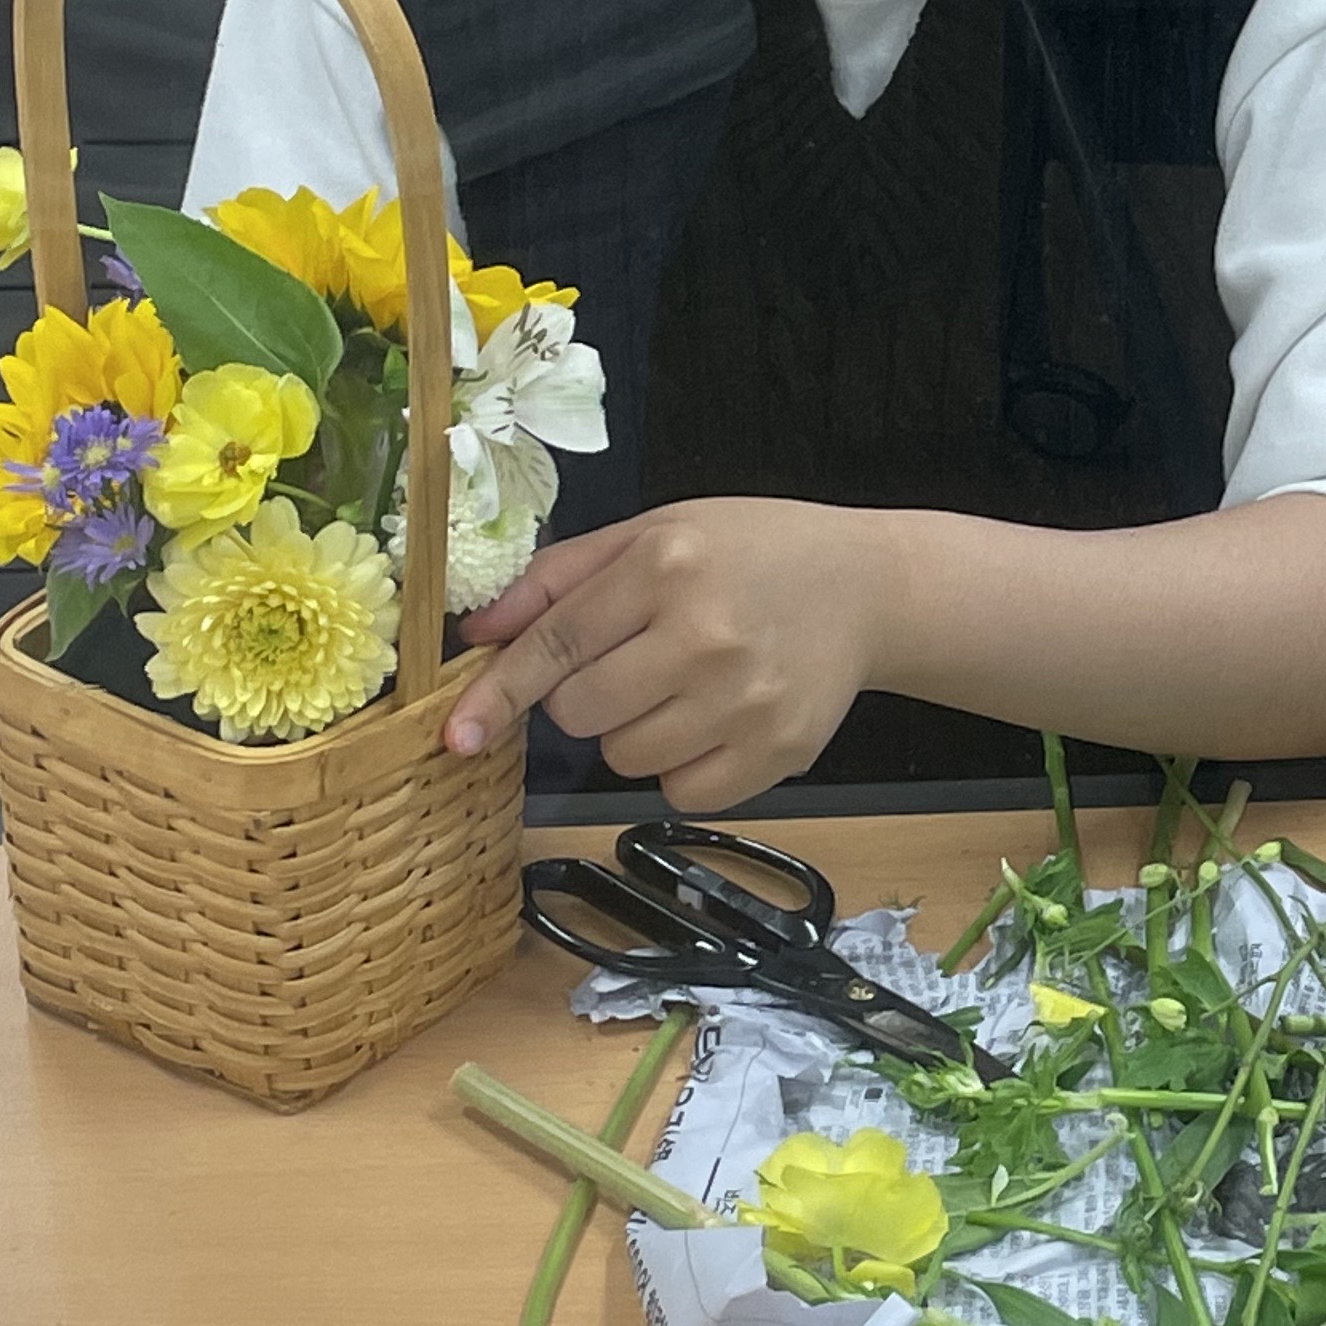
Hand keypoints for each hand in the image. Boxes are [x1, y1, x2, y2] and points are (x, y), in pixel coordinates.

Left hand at [444, 500, 896, 809]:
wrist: (868, 587)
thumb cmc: (749, 551)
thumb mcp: (654, 532)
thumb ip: (560, 579)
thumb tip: (476, 633)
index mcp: (666, 566)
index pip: (556, 645)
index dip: (499, 693)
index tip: (458, 737)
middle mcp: (704, 635)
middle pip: (580, 712)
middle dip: (585, 696)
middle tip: (634, 661)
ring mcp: (744, 701)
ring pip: (623, 758)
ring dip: (632, 732)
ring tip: (682, 687)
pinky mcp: (777, 752)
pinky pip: (680, 793)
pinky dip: (682, 767)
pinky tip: (715, 720)